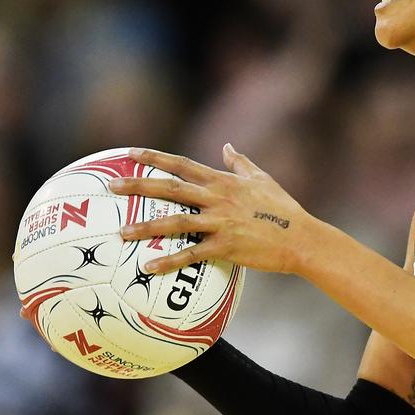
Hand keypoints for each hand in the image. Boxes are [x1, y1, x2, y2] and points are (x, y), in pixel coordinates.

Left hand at [108, 144, 308, 274]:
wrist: (301, 238)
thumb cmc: (284, 209)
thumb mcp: (263, 180)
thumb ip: (241, 163)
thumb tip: (227, 146)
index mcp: (224, 182)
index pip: (183, 165)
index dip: (156, 158)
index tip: (131, 154)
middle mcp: (218, 198)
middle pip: (171, 189)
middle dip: (139, 186)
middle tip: (112, 185)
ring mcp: (221, 222)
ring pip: (176, 221)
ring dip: (146, 226)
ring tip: (121, 233)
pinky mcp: (226, 246)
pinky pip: (192, 254)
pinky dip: (169, 260)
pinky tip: (148, 267)